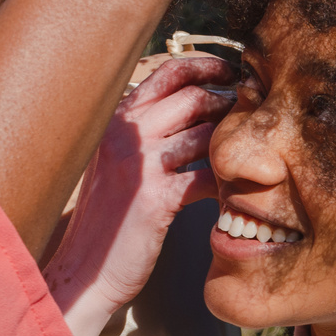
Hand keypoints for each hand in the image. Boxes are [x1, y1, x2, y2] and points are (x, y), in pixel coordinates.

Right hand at [44, 55, 234, 312]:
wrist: (84, 269)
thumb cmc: (107, 219)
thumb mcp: (115, 161)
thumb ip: (145, 131)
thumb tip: (192, 105)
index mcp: (116, 119)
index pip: (168, 72)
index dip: (207, 67)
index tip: (233, 74)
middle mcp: (125, 134)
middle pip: (193, 97)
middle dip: (229, 102)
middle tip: (251, 116)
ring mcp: (139, 164)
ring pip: (205, 134)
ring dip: (233, 142)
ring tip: (247, 154)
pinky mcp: (155, 199)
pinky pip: (207, 176)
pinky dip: (226, 181)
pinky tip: (232, 190)